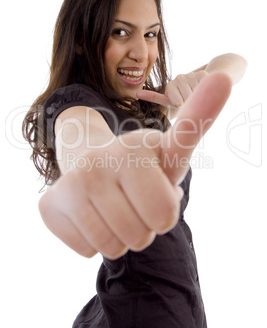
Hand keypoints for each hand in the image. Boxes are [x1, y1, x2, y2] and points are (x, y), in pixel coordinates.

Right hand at [39, 73, 230, 259]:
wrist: (88, 172)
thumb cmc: (139, 171)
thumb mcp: (169, 156)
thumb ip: (194, 128)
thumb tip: (222, 78)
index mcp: (140, 146)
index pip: (180, 142)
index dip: (203, 110)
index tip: (223, 80)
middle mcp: (104, 158)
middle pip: (148, 230)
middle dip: (147, 227)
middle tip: (136, 204)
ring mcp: (75, 180)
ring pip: (117, 245)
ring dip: (122, 237)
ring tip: (114, 210)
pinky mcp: (50, 204)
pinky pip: (90, 249)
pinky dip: (94, 242)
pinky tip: (90, 216)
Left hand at [137, 70, 208, 109]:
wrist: (203, 92)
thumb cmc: (184, 102)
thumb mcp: (171, 103)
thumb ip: (156, 98)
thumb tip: (136, 93)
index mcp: (170, 87)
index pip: (175, 100)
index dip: (179, 104)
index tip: (179, 104)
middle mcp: (178, 79)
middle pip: (185, 98)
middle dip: (189, 103)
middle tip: (190, 103)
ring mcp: (190, 76)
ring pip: (193, 93)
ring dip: (196, 98)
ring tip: (196, 97)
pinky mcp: (201, 75)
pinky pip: (202, 87)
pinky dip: (203, 92)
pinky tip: (202, 90)